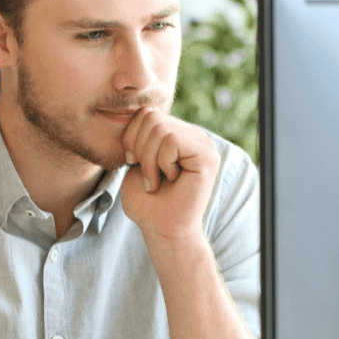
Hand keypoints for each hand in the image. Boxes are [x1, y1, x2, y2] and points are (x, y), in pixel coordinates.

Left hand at [119, 108, 219, 244]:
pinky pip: (172, 141)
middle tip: (147, 176)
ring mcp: (204, 144)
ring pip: (160, 129)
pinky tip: (170, 180)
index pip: (146, 112)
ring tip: (157, 180)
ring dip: (149, 160)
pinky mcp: (207, 156)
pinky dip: (161, 163)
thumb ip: (140, 133)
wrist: (161, 229)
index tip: (135, 164)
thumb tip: (141, 108)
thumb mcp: (136, 159)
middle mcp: (194, 135)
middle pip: (151, 117)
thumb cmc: (147, 201)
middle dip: (139, 149)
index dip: (131, 137)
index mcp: (178, 133)